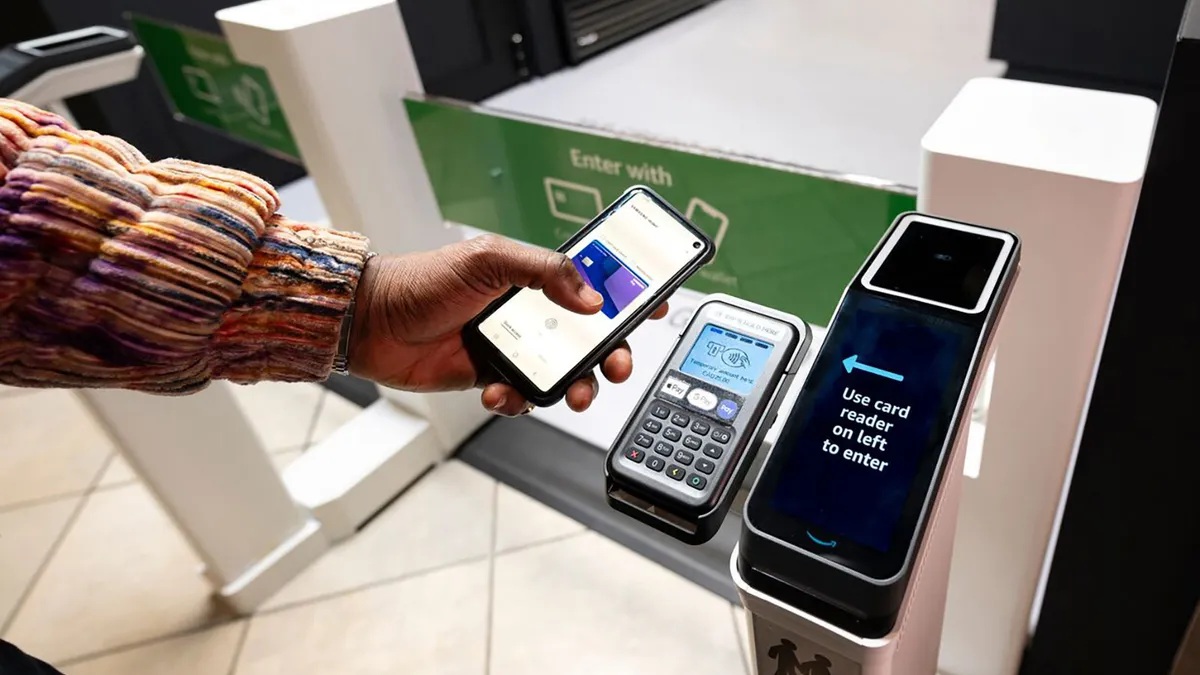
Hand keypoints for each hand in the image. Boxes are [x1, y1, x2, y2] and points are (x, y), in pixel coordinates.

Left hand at [348, 235, 668, 415]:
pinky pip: (523, 397)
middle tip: (618, 365)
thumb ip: (544, 272)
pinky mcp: (493, 377)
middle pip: (590, 338)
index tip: (655, 306)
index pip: (593, 284)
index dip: (627, 295)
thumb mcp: (488, 260)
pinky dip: (519, 401)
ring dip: (576, 388)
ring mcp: (514, 347)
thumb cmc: (422, 280)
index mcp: (533, 277)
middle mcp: (530, 313)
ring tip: (572, 396)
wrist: (372, 322)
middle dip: (612, 354)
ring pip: (563, 374)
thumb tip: (590, 298)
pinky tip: (501, 393)